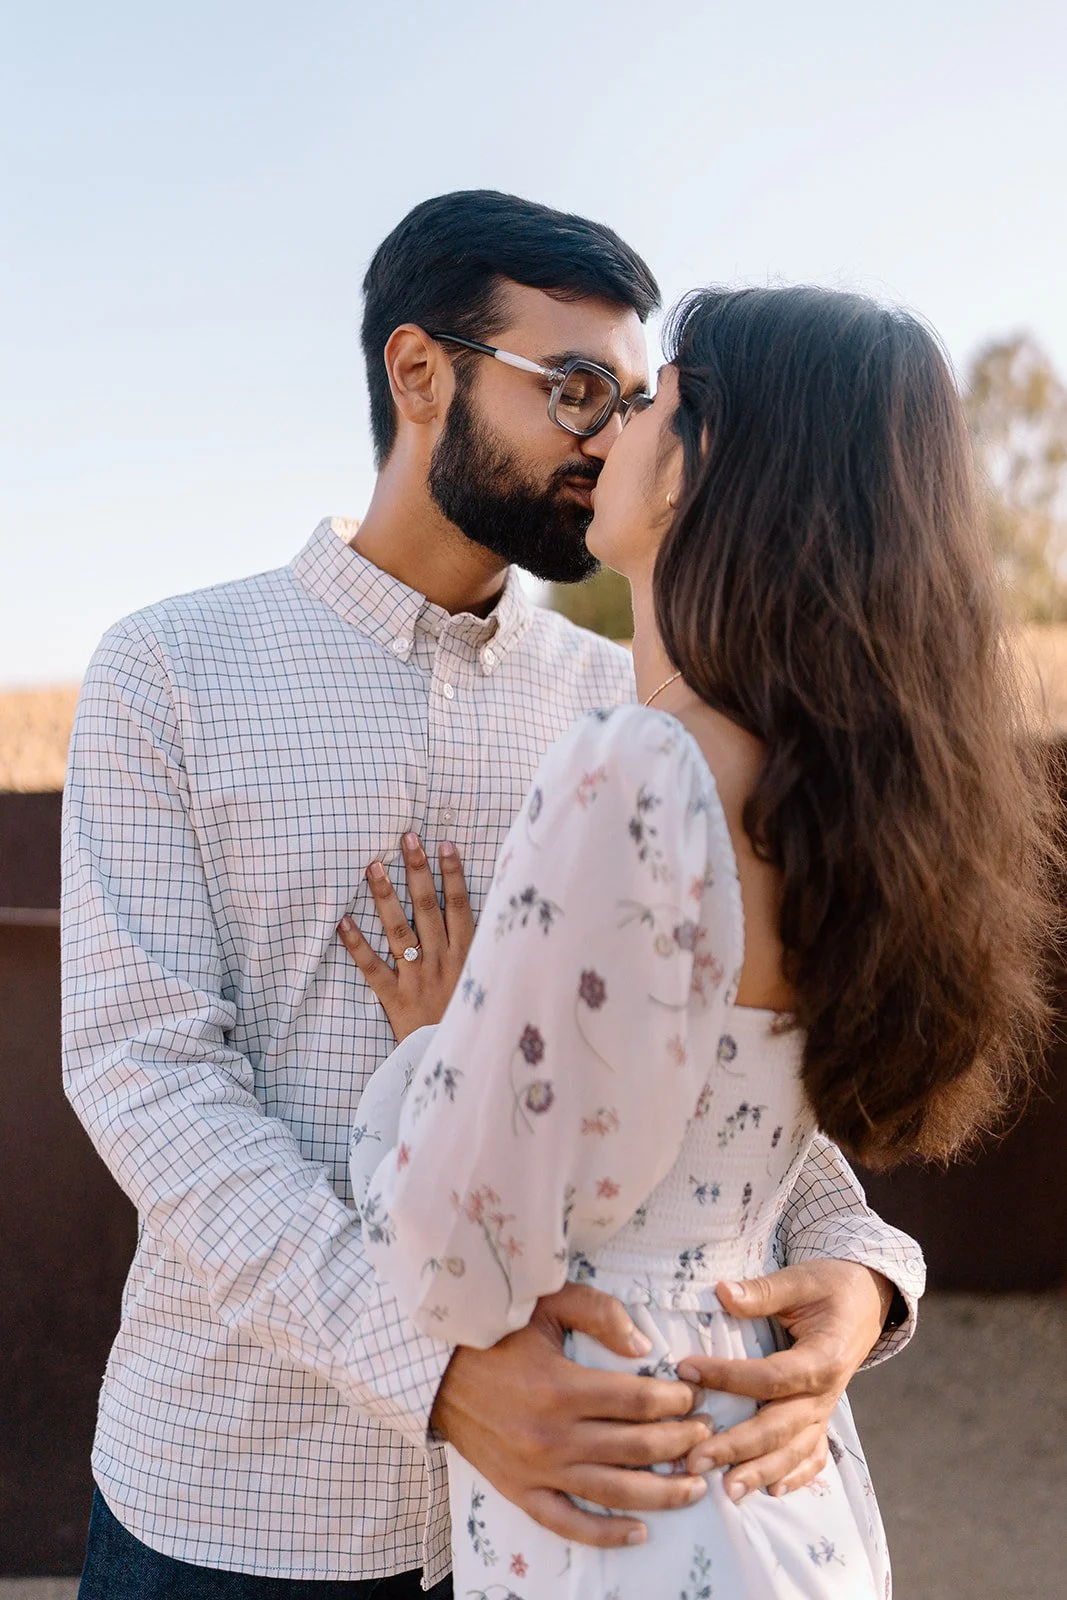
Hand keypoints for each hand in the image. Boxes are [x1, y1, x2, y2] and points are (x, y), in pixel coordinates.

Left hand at [337, 834, 473, 1040]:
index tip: (444, 844)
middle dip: (418, 870)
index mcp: (467, 954)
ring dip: (386, 897)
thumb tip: (485, 916)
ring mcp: (418, 977)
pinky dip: (356, 945)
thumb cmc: (470, 1019)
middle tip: (406, 838)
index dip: (453, 873)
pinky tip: (342, 922)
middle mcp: (442, 960)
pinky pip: (373, 968)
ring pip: (400, 930)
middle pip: (428, 907)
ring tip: (374, 867)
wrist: (455, 1061)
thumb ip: (480, 951)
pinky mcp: (396, 998)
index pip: (460, 905)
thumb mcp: (486, 982)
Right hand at [430, 1282, 713, 1547]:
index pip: (638, 1401)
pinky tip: (639, 1532)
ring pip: (613, 1492)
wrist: (435, 1368)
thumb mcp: (545, 1302)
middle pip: (635, 1447)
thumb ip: (600, 1314)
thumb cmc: (495, 1329)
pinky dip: (605, 1534)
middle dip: (680, 1442)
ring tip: (695, 1487)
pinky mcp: (519, 1491)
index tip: (696, 1396)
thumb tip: (644, 1347)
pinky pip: (567, 1523)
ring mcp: (537, 1469)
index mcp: (561, 1387)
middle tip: (706, 1435)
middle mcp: (553, 1436)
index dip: (676, 1401)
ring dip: (661, 1493)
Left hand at [677, 1261, 892, 1499]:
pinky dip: (796, 1476)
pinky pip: (814, 1455)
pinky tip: (772, 1491)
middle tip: (695, 1459)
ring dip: (760, 1472)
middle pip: (779, 1427)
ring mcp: (826, 1409)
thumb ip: (763, 1291)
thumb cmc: (831, 1286)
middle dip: (737, 1447)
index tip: (686, 1370)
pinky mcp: (824, 1417)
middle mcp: (827, 1392)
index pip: (770, 1376)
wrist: (867, 1298)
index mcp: (823, 1357)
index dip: (728, 1376)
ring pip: (794, 1450)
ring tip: (726, 1490)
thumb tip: (722, 1293)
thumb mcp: (800, 1279)